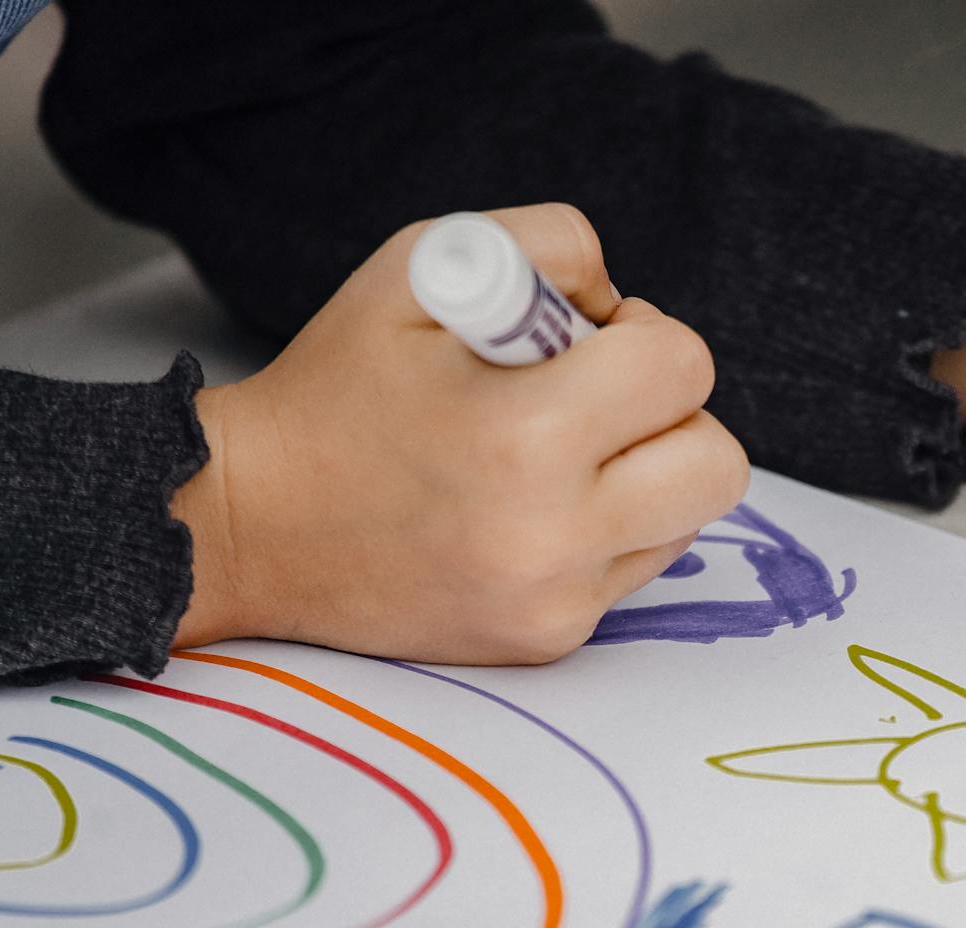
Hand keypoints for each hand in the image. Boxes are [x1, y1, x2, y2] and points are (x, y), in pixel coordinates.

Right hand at [172, 204, 748, 662]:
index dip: (647, 335)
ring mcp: (554, 601)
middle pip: (717, 463)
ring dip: (648, 474)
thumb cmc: (338, 389)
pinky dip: (605, 529)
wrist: (248, 526)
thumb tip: (625, 307)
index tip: (591, 338)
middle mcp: (552, 535)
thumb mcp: (425, 268)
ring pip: (686, 519)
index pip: (682, 370)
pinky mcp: (547, 641)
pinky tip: (530, 509)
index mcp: (525, 436)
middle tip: (600, 400)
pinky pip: (634, 569)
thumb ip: (551, 247)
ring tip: (560, 454)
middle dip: (673, 414)